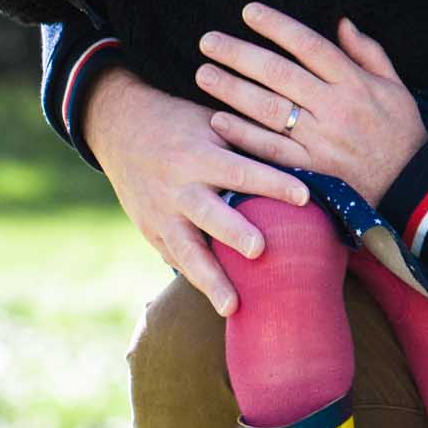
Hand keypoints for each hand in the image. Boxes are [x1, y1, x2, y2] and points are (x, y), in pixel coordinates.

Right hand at [81, 67, 310, 317]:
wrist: (121, 128)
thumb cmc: (182, 123)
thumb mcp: (212, 120)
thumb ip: (247, 140)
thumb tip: (301, 156)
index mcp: (198, 154)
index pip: (240, 170)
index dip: (272, 183)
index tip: (305, 197)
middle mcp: (177, 186)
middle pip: (208, 213)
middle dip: (233, 233)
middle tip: (259, 251)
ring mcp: (160, 213)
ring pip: (185, 250)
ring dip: (209, 280)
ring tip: (232, 308)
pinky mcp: (150, 232)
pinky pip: (174, 259)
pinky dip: (195, 279)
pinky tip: (218, 301)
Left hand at [197, 4, 427, 199]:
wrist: (413, 188)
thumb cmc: (402, 132)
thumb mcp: (395, 86)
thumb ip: (368, 52)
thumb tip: (342, 22)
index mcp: (355, 83)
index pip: (310, 45)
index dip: (277, 26)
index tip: (247, 11)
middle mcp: (336, 108)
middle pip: (280, 73)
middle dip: (240, 54)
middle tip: (208, 41)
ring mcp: (321, 140)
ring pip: (269, 109)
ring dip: (232, 90)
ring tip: (204, 73)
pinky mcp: (311, 170)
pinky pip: (270, 150)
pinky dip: (243, 135)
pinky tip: (218, 120)